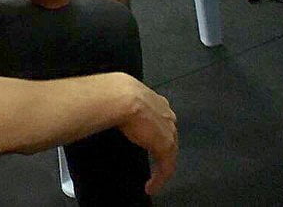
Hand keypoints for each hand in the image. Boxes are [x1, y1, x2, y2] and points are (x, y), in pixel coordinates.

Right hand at [113, 75, 177, 195]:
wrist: (123, 98)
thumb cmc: (118, 95)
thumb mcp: (125, 99)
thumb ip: (127, 106)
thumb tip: (112, 107)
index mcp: (158, 102)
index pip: (163, 121)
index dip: (157, 133)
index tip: (149, 141)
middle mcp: (167, 116)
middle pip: (169, 137)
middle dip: (163, 151)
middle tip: (154, 165)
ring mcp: (169, 131)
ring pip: (170, 155)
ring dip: (162, 169)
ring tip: (154, 181)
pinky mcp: (166, 147)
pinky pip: (166, 168)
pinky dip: (159, 179)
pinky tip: (151, 187)